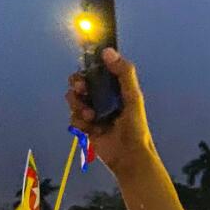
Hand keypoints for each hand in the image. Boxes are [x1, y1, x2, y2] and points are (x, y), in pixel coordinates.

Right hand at [67, 47, 153, 173]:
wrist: (129, 157)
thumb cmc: (136, 127)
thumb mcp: (133, 98)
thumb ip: (124, 74)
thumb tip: (108, 51)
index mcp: (116, 88)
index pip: (98, 70)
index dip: (89, 66)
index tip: (85, 66)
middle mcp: (104, 98)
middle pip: (81, 83)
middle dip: (78, 84)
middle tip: (81, 89)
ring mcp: (94, 112)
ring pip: (74, 99)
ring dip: (78, 105)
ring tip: (90, 116)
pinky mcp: (86, 127)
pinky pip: (73, 118)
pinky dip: (78, 121)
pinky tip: (90, 128)